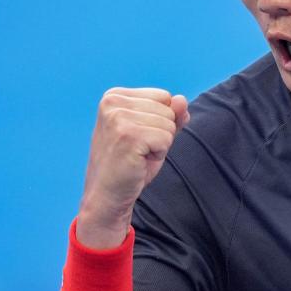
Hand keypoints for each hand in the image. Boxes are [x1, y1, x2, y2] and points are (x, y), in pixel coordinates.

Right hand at [76, 87, 189, 247]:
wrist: (108, 195)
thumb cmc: (130, 164)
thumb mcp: (154, 133)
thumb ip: (170, 114)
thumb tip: (182, 99)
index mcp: (114, 96)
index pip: (164, 96)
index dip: (160, 121)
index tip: (138, 137)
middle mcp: (113, 102)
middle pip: (168, 109)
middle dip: (161, 133)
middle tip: (137, 149)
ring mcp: (118, 118)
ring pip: (169, 124)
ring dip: (160, 144)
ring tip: (137, 155)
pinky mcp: (128, 135)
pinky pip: (167, 138)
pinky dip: (159, 153)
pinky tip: (139, 161)